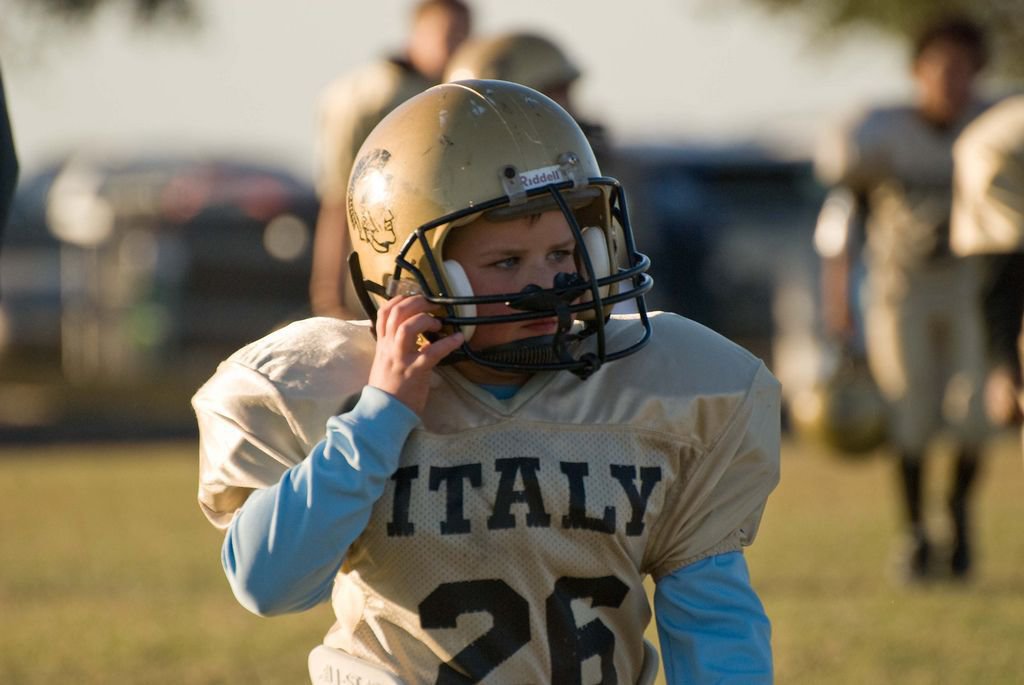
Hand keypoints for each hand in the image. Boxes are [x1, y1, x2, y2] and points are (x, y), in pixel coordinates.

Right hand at [368, 295, 463, 415]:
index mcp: (382, 345)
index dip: (398, 300)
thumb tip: (416, 337)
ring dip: (425, 319)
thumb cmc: (388, 389)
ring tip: (438, 323)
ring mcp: (401, 359)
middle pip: (396, 314)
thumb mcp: (386, 363)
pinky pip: (432, 352)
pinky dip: (448, 343)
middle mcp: (389, 348)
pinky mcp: (415, 371)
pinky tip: (458, 339)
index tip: (413, 297)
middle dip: (415, 303)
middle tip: (431, 304)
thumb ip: (396, 348)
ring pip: (406, 328)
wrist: (384, 413)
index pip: (383, 313)